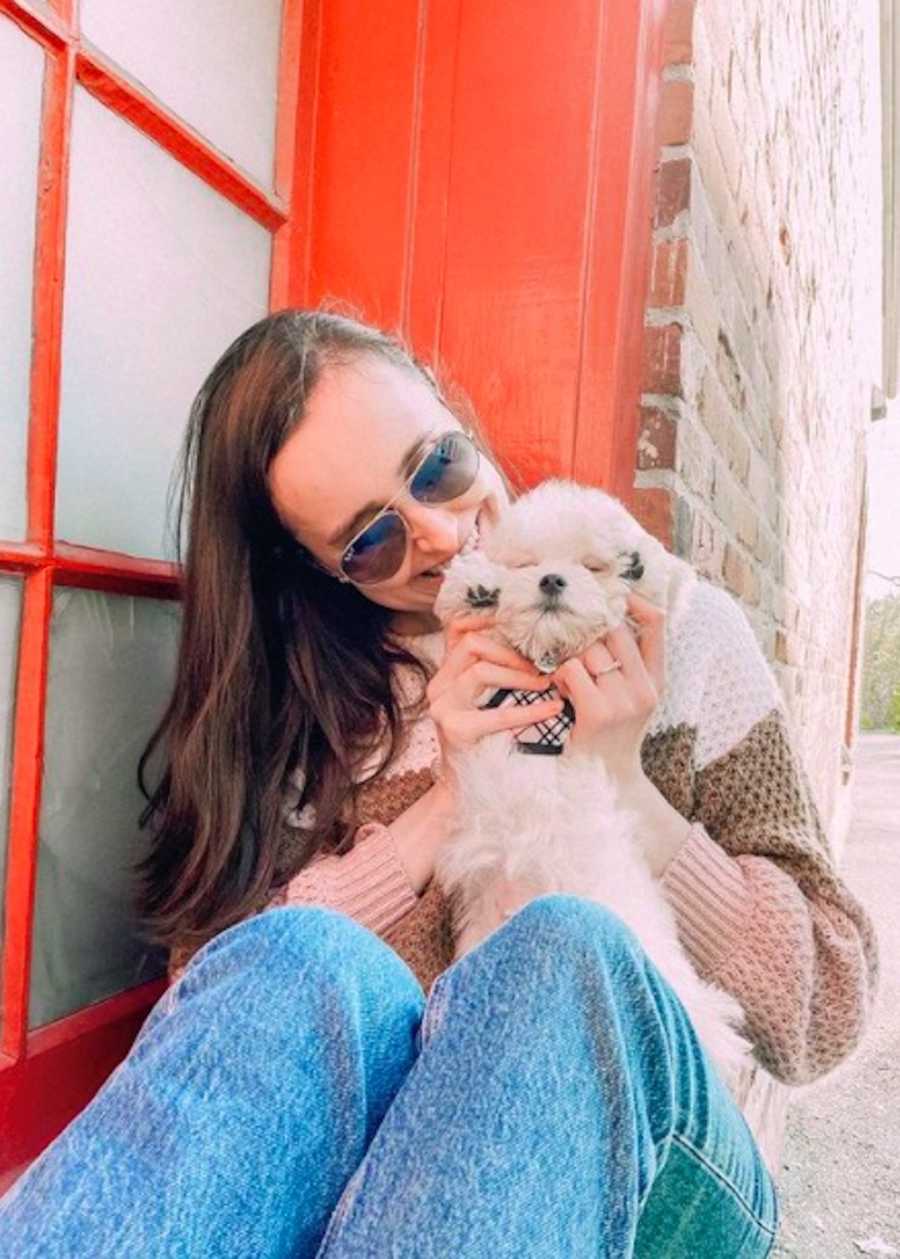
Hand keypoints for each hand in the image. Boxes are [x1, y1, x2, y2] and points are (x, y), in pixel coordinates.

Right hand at [427, 612, 564, 779]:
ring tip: (547, 684)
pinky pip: (496, 713)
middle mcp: (439, 685)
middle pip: (472, 645)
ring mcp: (443, 707)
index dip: (486, 617)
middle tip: (542, 664)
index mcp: (446, 672)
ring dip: (520, 675)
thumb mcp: (485, 699)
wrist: (468, 789)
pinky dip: (529, 710)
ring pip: (480, 670)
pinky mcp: (455, 730)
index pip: (457, 628)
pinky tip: (551, 709)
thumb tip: (533, 641)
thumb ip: (495, 671)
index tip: (519, 620)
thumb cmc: (486, 741)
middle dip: (513, 652)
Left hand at [552, 591, 664, 783]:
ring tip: (566, 676)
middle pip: (614, 632)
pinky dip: (559, 675)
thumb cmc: (610, 733)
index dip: (637, 601)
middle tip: (572, 644)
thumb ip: (626, 663)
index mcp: (656, 680)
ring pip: (589, 651)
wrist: (606, 780)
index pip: (657, 625)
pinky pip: (572, 670)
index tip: (616, 591)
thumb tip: (608, 619)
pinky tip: (560, 689)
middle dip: (587, 634)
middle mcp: (645, 688)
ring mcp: (624, 701)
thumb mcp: (629, 697)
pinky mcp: (599, 712)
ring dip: (569, 658)